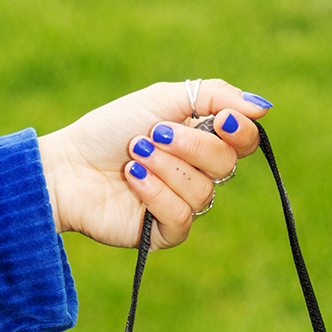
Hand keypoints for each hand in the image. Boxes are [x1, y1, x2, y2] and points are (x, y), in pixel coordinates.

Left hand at [38, 80, 271, 250]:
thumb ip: (213, 96)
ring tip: (134, 157)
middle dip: (190, 147)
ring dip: (166, 169)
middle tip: (153, 135)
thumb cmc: (110, 131)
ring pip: (203, 193)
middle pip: (226, 166)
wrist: (68, 167)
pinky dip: (156, 194)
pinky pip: (181, 218)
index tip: (222, 119)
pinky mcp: (163, 234)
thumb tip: (263, 108)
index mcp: (200, 140)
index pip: (243, 143)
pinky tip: (132, 180)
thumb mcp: (162, 99)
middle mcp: (196, 174)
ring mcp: (180, 205)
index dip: (240, 132)